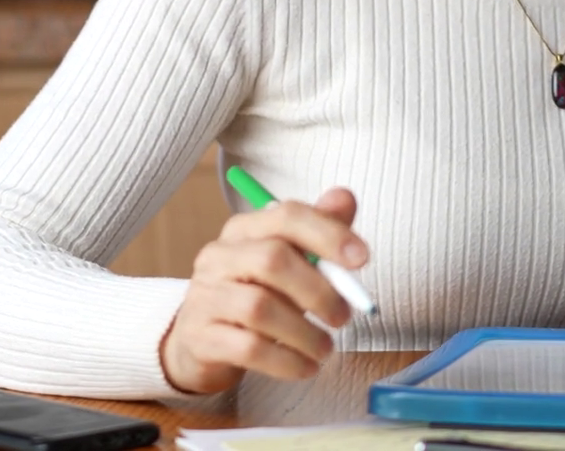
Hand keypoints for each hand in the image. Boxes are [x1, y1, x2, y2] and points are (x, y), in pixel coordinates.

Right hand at [159, 187, 367, 394]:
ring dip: (305, 333)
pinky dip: (286, 360)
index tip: (362, 258)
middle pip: (272, 260)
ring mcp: (205, 296)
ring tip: (325, 349)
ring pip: (259, 307)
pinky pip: (249, 348)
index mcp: (244, 230)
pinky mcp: (201, 338)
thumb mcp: (289, 262)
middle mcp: (219, 256)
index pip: (286, 215)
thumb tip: (345, 198)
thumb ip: (318, 232)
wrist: (202, 342)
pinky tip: (305, 367)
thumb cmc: (256, 295)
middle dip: (318, 291)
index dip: (328, 233)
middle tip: (343, 317)